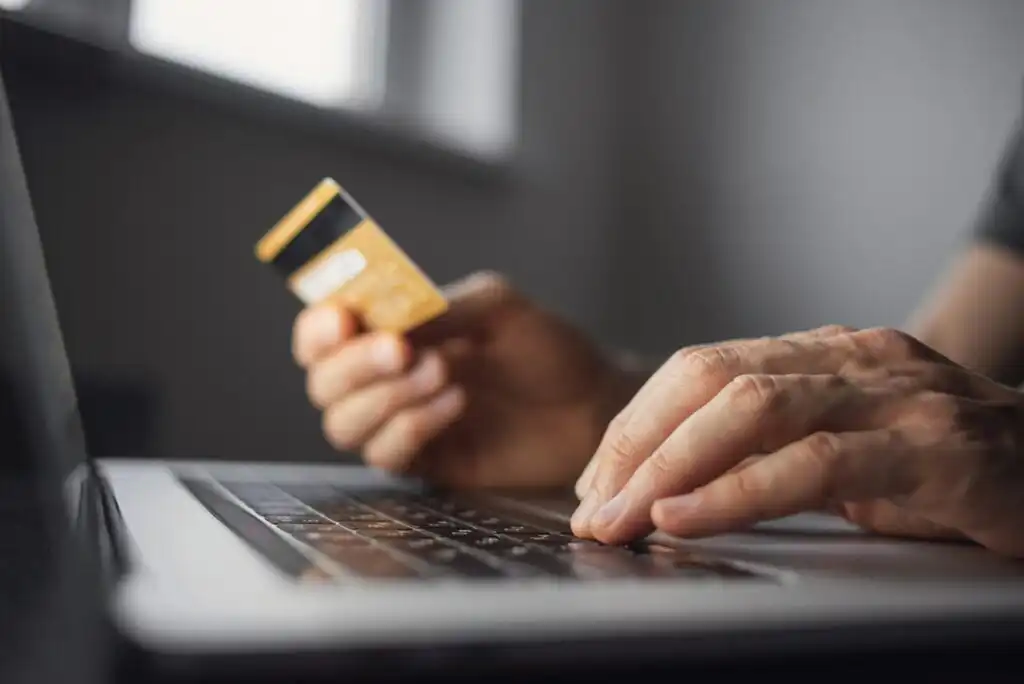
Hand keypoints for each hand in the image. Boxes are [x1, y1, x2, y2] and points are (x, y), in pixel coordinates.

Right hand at [292, 271, 641, 488]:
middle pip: (322, 382)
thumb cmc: (546, 348)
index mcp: (393, 332)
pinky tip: (455, 404)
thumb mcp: (495, 306)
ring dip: (384, 396)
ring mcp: (402, 424)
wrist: (591, 404)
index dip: (319, 329)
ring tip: (443, 373)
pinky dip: (411, 426)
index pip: (323, 334)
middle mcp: (386, 380)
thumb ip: (438, 310)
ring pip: (342, 423)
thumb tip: (384, 319)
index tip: (345, 320)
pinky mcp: (425, 464)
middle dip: (354, 364)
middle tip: (402, 349)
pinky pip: (385, 455)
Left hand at [571, 325, 1023, 557]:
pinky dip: (737, 493)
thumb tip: (675, 486)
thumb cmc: (947, 466)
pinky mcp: (933, 446)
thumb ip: (773, 453)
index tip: (596, 479)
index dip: (638, 423)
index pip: (703, 368)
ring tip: (621, 517)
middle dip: (637, 444)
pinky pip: (812, 464)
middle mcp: (851, 358)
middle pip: (711, 379)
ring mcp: (894, 395)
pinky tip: (685, 518)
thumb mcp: (848, 449)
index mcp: (823, 354)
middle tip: (592, 507)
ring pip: (751, 409)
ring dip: (668, 467)